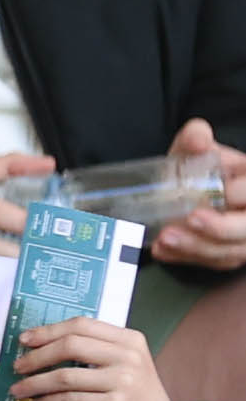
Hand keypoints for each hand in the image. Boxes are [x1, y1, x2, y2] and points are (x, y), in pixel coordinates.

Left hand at [10, 315, 177, 400]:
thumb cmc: (132, 398)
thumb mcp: (124, 366)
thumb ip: (95, 353)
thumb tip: (43, 348)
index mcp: (130, 340)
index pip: (82, 325)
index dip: (49, 330)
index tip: (25, 339)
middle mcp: (129, 357)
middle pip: (70, 345)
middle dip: (36, 356)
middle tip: (18, 367)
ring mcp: (124, 381)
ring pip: (65, 376)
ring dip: (34, 383)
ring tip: (19, 389)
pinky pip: (70, 400)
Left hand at [151, 119, 245, 270]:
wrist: (185, 190)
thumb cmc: (197, 167)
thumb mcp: (195, 148)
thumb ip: (196, 137)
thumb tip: (198, 138)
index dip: (243, 192)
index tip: (224, 191)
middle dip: (222, 227)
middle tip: (191, 218)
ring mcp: (243, 237)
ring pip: (231, 251)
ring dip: (197, 247)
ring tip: (166, 237)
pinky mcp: (228, 254)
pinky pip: (212, 262)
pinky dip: (185, 257)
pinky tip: (162, 249)